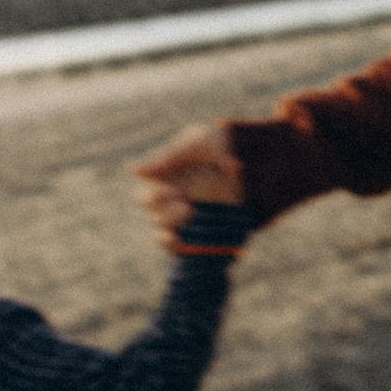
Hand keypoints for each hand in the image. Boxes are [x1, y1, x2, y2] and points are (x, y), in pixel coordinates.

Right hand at [133, 124, 244, 243]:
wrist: (257, 159)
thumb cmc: (222, 144)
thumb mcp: (198, 142)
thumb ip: (167, 156)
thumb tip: (132, 169)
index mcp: (164, 183)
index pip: (144, 199)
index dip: (153, 200)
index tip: (173, 192)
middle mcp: (172, 204)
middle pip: (156, 219)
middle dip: (167, 215)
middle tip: (187, 208)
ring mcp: (188, 220)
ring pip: (168, 235)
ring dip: (174, 231)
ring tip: (193, 219)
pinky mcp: (203, 232)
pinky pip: (184, 248)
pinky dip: (181, 249)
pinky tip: (186, 243)